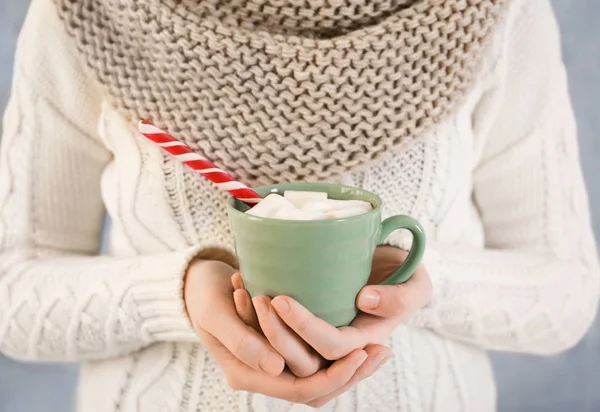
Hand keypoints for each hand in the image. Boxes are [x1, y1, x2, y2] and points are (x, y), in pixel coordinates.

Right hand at [186, 259, 387, 405]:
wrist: (195, 282)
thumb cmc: (202, 294)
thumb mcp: (216, 314)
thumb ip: (242, 342)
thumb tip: (276, 367)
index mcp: (247, 374)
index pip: (300, 389)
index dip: (334, 376)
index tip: (361, 354)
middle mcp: (264, 373)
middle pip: (316, 388)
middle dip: (350, 375)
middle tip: (381, 351)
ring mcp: (273, 361)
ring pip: (318, 375)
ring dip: (348, 365)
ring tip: (380, 347)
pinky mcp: (281, 344)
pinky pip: (313, 357)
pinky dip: (336, 352)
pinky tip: (360, 338)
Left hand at [258, 246, 431, 362]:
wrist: (389, 267)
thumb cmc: (404, 274)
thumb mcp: (417, 284)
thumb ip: (400, 297)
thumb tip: (365, 300)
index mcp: (366, 341)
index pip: (331, 346)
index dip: (305, 328)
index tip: (281, 299)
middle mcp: (341, 348)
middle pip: (303, 361)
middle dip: (276, 334)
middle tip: (257, 299)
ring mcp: (322, 340)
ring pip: (287, 356)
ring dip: (264, 331)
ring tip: (250, 296)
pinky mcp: (307, 328)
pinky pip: (280, 338)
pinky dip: (259, 322)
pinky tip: (245, 293)